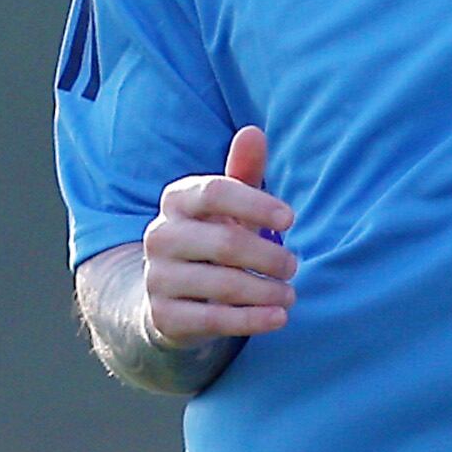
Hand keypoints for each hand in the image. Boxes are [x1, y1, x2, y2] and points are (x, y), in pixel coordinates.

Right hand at [143, 126, 296, 344]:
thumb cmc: (212, 237)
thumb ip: (243, 171)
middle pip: (225, 244)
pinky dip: (251, 320)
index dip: (256, 204)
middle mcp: (160, 236)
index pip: (216, 192)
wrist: (170, 295)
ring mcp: (157, 277)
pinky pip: (212, 319)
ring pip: (222, 284)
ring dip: (266, 290)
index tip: (291, 219)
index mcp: (178, 200)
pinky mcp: (164, 316)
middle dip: (270, 256)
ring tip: (290, 294)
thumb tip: (254, 131)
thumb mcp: (228, 206)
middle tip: (294, 265)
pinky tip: (279, 318)